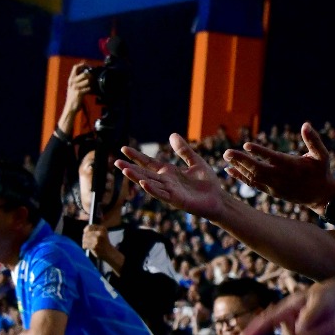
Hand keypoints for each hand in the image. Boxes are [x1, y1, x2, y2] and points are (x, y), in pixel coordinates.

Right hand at [61, 64, 92, 128]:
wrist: (70, 107)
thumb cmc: (73, 97)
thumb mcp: (72, 87)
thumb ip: (77, 80)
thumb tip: (86, 74)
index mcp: (70, 79)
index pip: (75, 68)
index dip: (82, 65)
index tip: (87, 65)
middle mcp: (72, 82)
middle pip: (84, 73)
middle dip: (90, 75)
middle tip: (92, 78)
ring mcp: (76, 87)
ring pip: (87, 80)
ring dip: (91, 83)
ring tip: (91, 86)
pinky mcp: (79, 93)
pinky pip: (88, 88)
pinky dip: (91, 90)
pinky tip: (89, 91)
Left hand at [80, 225, 125, 270]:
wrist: (109, 253)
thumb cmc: (103, 243)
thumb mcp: (101, 234)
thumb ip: (94, 231)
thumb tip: (85, 230)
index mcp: (102, 228)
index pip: (89, 227)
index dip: (86, 231)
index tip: (86, 234)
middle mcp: (100, 233)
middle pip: (86, 233)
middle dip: (84, 237)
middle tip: (86, 241)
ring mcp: (97, 239)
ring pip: (84, 239)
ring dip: (84, 242)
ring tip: (87, 244)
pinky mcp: (94, 246)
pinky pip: (85, 244)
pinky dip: (85, 246)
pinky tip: (87, 248)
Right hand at [116, 136, 232, 218]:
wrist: (218, 199)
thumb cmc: (207, 183)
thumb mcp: (195, 161)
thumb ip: (184, 150)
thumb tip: (172, 134)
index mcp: (169, 172)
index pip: (149, 163)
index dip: (137, 156)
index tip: (124, 149)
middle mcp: (166, 182)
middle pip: (144, 173)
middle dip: (130, 168)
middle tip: (116, 162)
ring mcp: (169, 191)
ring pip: (149, 183)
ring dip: (137, 178)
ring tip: (124, 171)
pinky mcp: (176, 200)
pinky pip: (162, 194)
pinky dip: (152, 189)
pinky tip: (143, 183)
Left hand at [223, 124, 334, 210]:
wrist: (320, 196)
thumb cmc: (321, 171)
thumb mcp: (322, 155)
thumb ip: (314, 140)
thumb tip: (306, 124)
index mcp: (292, 166)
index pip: (273, 158)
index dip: (260, 152)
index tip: (246, 145)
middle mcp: (281, 177)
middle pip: (258, 169)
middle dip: (241, 160)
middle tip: (227, 152)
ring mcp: (274, 186)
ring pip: (253, 177)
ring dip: (238, 167)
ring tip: (226, 157)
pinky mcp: (271, 191)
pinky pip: (253, 184)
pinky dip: (241, 178)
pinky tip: (229, 170)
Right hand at [242, 278, 334, 334]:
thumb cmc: (329, 294)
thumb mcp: (321, 297)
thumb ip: (310, 313)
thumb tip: (300, 330)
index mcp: (286, 308)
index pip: (267, 321)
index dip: (255, 332)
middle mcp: (290, 323)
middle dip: (312, 331)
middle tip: (326, 314)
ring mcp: (300, 334)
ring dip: (322, 333)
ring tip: (329, 318)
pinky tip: (331, 326)